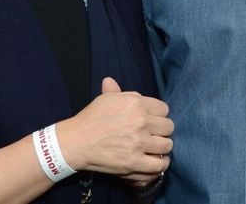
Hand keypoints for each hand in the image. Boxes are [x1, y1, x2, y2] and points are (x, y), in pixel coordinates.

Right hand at [57, 77, 172, 176]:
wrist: (77, 141)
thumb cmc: (91, 118)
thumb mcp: (104, 100)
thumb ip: (116, 91)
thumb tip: (110, 80)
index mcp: (135, 103)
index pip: (164, 109)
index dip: (159, 116)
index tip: (153, 122)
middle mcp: (140, 121)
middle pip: (168, 127)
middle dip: (163, 131)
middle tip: (155, 135)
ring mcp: (138, 142)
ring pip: (167, 145)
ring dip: (163, 147)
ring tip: (156, 148)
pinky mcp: (134, 162)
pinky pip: (159, 163)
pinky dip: (161, 163)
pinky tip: (158, 161)